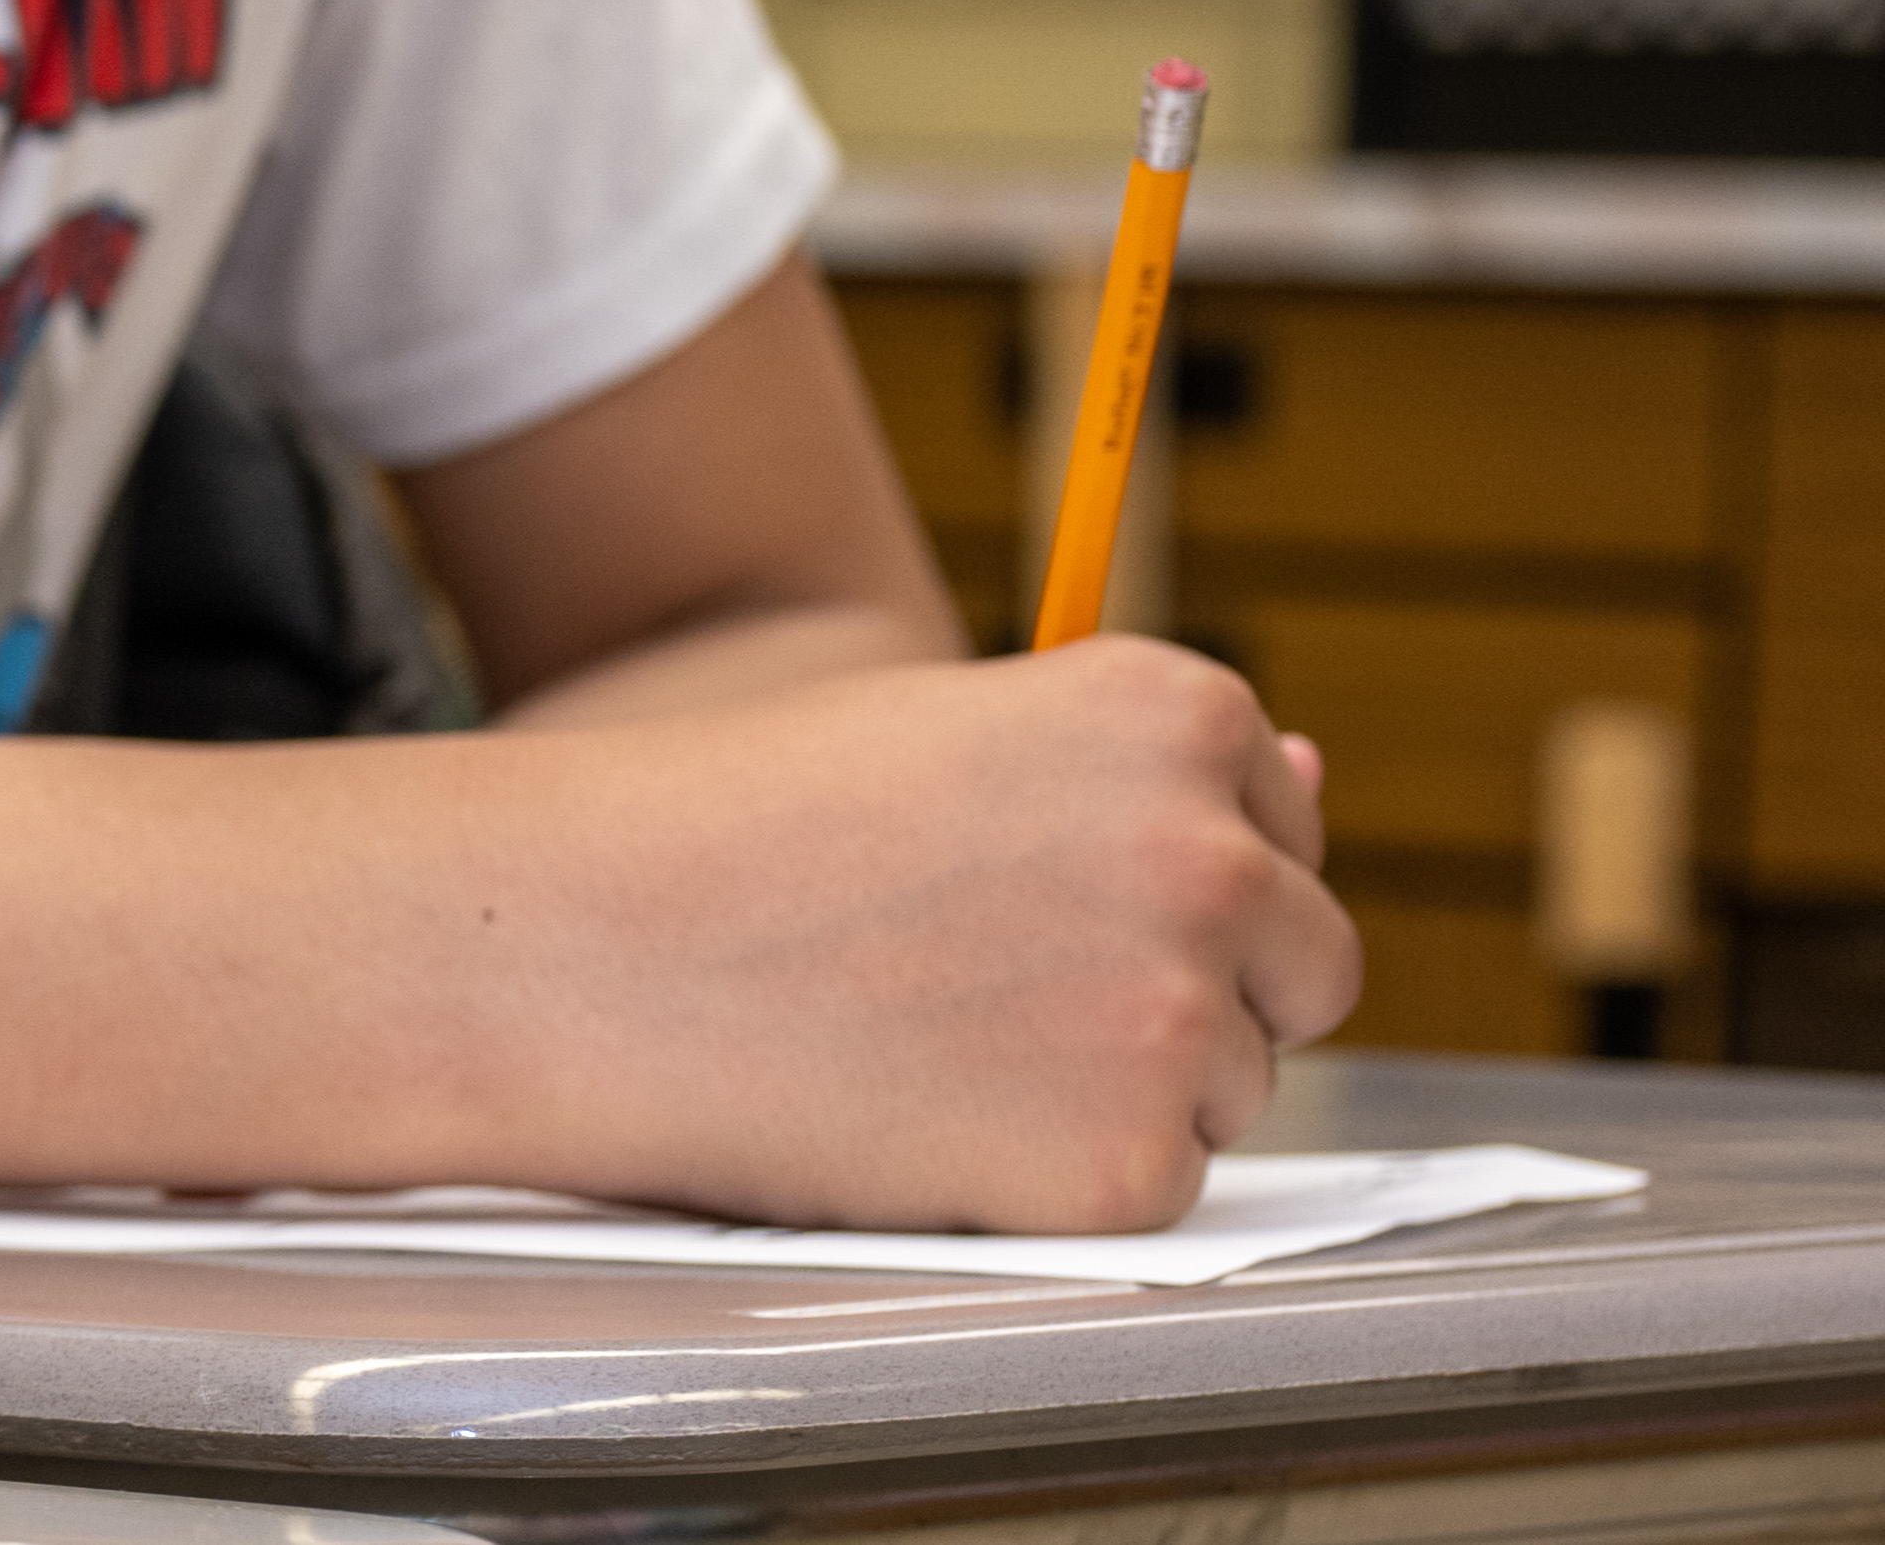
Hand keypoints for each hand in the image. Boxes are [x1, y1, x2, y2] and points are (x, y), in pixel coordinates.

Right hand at [479, 636, 1355, 1230]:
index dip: (1160, 869)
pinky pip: (1155, 1187)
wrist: (582, 948)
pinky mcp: (1125, 1165)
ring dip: (1118, 1084)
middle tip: (994, 985)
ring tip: (931, 1042)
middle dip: (1192, 988)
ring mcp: (1180, 1016)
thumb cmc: (736, 827)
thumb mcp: (952, 736)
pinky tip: (927, 1115)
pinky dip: (1056, 1178)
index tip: (1032, 888)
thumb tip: (1318, 782)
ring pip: (1232, 1084)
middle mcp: (1213, 853)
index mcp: (1175, 713)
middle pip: (1303, 963)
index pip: (1281, 819)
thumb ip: (1140, 770)